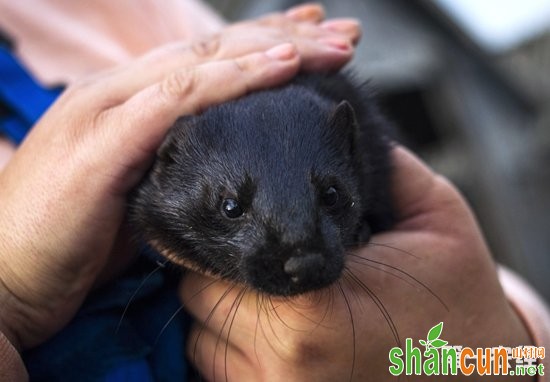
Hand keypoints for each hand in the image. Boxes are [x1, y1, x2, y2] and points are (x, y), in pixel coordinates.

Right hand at [0, 3, 359, 350]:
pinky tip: (279, 67)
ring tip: (332, 43)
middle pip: (218, 52)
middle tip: (344, 33)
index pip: (211, 63)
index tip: (315, 43)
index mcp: (132, 105)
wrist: (6, 279)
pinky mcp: (104, 140)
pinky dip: (232, 81)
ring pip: (206, 63)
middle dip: (286, 38)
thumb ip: (175, 168)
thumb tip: (223, 170)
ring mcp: (111, 109)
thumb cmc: (72, 242)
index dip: (266, 48)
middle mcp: (123, 93)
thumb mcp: (140, 195)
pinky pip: (179, 100)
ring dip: (274, 50)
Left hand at [180, 146, 532, 380]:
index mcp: (310, 314)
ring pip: (201, 332)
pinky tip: (273, 320)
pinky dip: (231, 339)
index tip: (248, 214)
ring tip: (273, 287)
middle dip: (225, 264)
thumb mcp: (433, 216)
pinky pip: (216, 365)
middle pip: (201, 293)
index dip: (228, 228)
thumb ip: (376, 165)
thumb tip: (333, 118)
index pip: (222, 255)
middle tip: (265, 247)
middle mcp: (280, 364)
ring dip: (223, 303)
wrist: (477, 372)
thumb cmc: (454, 296)